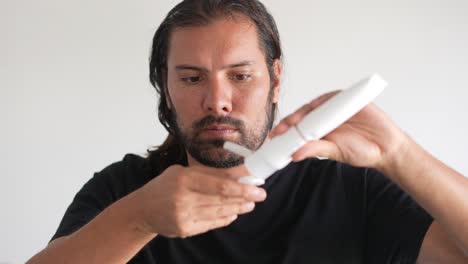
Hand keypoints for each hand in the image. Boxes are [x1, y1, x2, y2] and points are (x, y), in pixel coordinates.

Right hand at [133, 164, 266, 237]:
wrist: (142, 210)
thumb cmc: (164, 186)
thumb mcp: (181, 173)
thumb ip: (206, 174)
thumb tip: (236, 176)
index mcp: (183, 178)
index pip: (219, 184)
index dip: (240, 187)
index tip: (257, 185)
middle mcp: (183, 198)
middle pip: (222, 199)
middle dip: (244, 197)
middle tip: (260, 195)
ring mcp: (183, 216)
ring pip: (219, 212)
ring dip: (238, 208)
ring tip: (249, 204)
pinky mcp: (184, 229)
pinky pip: (211, 224)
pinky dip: (225, 218)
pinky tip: (233, 213)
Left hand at [269, 91, 409, 170]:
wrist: (387, 148)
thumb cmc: (362, 151)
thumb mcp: (335, 152)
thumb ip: (316, 150)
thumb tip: (295, 155)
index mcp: (320, 130)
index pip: (299, 127)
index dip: (286, 130)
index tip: (275, 137)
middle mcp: (326, 117)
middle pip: (305, 114)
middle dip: (292, 121)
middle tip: (282, 129)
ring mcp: (337, 107)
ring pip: (317, 105)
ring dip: (306, 112)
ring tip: (297, 121)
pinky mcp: (349, 100)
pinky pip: (335, 97)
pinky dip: (327, 100)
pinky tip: (319, 106)